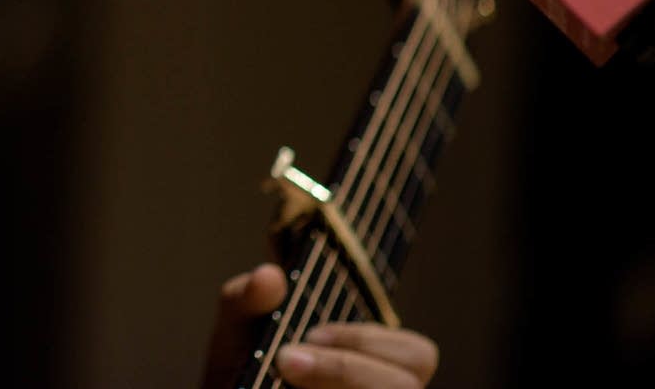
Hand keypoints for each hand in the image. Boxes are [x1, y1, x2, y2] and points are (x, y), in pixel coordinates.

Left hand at [200, 263, 438, 388]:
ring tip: (286, 376)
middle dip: (347, 367)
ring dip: (342, 379)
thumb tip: (269, 276)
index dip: (371, 339)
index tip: (311, 332)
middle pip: (408, 386)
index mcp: (374, 370)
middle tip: (289, 360)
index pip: (418, 355)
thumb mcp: (236, 336)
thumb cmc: (241, 380)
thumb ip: (246, 300)